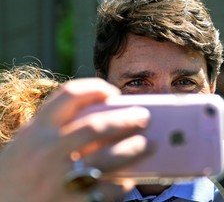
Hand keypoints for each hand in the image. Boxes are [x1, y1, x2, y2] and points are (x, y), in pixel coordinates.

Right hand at [0, 78, 152, 201]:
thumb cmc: (17, 173)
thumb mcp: (28, 143)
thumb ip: (57, 129)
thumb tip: (102, 119)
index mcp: (37, 130)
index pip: (70, 95)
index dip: (96, 88)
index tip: (113, 92)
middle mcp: (48, 150)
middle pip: (97, 126)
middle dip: (126, 120)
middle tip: (144, 116)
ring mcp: (59, 178)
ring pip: (107, 157)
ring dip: (134, 149)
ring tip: (150, 143)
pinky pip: (105, 191)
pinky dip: (122, 183)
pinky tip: (129, 179)